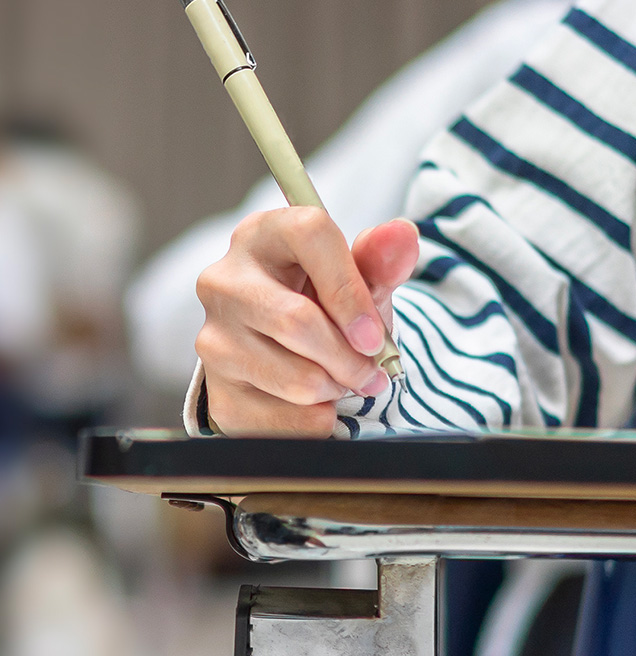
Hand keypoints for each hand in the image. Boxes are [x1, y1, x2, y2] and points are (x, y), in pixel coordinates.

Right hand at [195, 208, 419, 436]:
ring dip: (336, 388)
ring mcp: (213, 337)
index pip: (309, 236)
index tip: (374, 334)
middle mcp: (225, 280)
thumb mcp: (364, 278)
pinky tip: (318, 402)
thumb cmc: (332, 302)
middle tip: (373, 371)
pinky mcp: (216, 391)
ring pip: (294, 378)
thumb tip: (402, 234)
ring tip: (342, 379)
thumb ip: (384, 258)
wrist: (298, 351)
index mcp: (265, 234)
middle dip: (350, 357)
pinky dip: (316, 420)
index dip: (350, 289)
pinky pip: (280, 422)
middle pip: (295, 320)